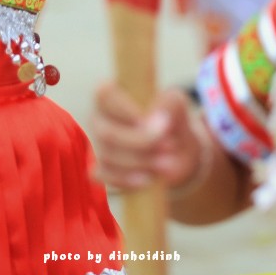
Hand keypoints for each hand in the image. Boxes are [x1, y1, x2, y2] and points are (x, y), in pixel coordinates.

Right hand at [90, 84, 204, 191]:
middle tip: (171, 146)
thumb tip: (156, 115)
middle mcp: (99, 118)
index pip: (104, 95)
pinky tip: (148, 179)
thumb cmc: (172, 122)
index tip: (159, 123)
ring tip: (168, 164)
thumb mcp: (178, 107)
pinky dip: (126, 180)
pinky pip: (104, 177)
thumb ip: (170, 103)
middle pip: (107, 133)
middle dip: (142, 143)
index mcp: (113, 94)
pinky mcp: (100, 169)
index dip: (127, 111)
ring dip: (141, 162)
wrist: (176, 154)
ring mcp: (97, 145)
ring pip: (107, 157)